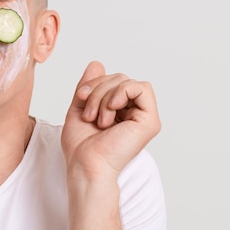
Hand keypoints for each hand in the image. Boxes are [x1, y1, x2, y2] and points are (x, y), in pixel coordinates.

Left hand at [61, 61, 160, 182]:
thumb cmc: (81, 146)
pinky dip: (122, 92)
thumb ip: (89, 86)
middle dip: (98, 89)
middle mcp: (134, 113)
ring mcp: (143, 117)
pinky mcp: (150, 121)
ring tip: (99, 119)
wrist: (85, 165)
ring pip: (128, 81)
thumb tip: (96, 63)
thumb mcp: (80, 108)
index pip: (113, 80)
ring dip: (106, 95)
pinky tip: (112, 108)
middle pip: (120, 78)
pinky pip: (142, 88)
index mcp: (120, 111)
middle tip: (89, 113)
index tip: (80, 97)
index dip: (95, 82)